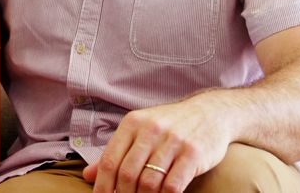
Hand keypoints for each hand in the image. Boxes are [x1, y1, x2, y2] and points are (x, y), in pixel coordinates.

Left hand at [83, 96, 231, 192]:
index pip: (110, 160)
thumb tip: (88, 175)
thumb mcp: (139, 131)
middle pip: (127, 173)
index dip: (103, 185)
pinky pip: (172, 185)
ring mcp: (173, 142)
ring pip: (148, 182)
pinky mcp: (193, 154)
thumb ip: (115, 152)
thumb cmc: (169, 126)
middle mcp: (151, 130)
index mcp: (132, 123)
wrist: (211, 113)